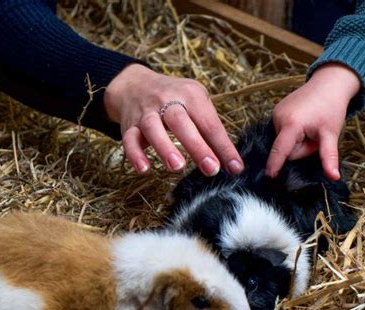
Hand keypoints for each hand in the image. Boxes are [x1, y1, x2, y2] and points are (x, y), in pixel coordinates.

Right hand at [104, 64, 243, 175]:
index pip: (209, 123)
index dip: (223, 147)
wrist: (135, 85)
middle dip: (197, 146)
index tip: (235, 168)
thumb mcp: (196, 104)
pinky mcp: (130, 126)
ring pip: (153, 128)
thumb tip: (231, 162)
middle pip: (181, 122)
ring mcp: (146, 113)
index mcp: (190, 95)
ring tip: (177, 167)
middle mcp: (167, 100)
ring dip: (165, 147)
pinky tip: (144, 169)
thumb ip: (210, 130)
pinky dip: (134, 154)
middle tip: (211, 169)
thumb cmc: (175, 100)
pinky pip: (129, 140)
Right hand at [266, 63, 361, 179]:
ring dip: (294, 140)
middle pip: (284, 148)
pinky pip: (280, 132)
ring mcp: (275, 113)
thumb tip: (334, 177)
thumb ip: (329, 157)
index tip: (269, 177)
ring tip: (307, 127)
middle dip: (298, 148)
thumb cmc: (331, 108)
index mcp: (291, 124)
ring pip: (282, 141)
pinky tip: (301, 122)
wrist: (329, 83)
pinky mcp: (275, 111)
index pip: (280, 151)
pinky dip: (290, 132)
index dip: (274, 165)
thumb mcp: (331, 134)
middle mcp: (278, 118)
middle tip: (313, 136)